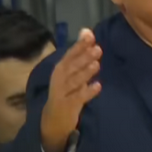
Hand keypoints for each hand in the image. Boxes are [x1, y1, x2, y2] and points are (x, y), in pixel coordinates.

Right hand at [41, 28, 101, 151]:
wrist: (53, 121)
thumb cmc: (65, 91)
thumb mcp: (70, 72)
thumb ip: (79, 53)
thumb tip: (87, 30)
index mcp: (59, 70)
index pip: (68, 55)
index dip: (79, 45)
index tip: (90, 35)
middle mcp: (58, 80)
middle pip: (70, 67)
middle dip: (83, 58)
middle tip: (97, 49)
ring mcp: (62, 94)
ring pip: (74, 82)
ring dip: (85, 73)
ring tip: (97, 65)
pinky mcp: (67, 107)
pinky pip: (78, 98)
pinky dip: (88, 92)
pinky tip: (98, 86)